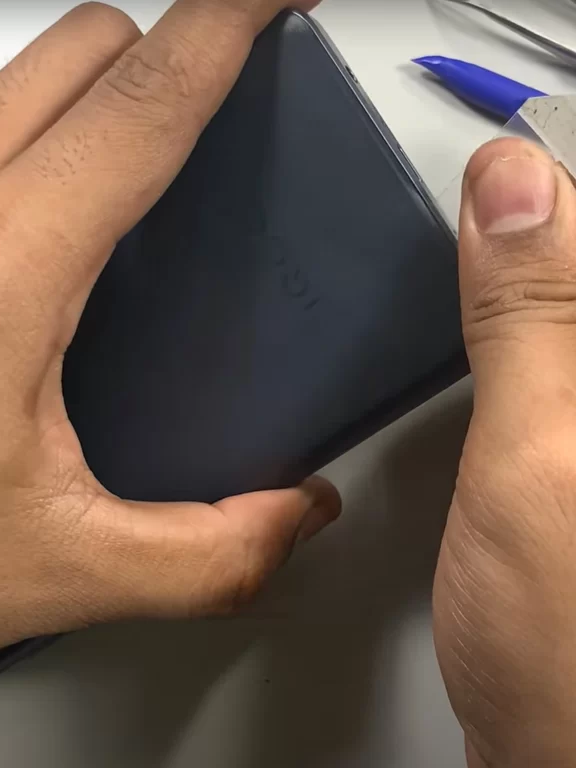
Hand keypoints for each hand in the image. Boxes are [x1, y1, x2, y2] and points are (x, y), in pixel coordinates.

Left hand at [0, 0, 339, 698]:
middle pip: (79, 52)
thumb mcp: (70, 572)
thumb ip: (212, 552)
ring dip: (96, 109)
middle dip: (170, 52)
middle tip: (229, 108)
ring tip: (141, 196)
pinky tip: (43, 251)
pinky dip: (26, 161)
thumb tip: (299, 513)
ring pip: (16, 89)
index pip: (136, 105)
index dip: (223, 25)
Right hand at [434, 138, 575, 765]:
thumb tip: (514, 184)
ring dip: (532, 266)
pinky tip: (491, 324)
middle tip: (481, 209)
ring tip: (476, 254)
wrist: (558, 755)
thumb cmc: (569, 651)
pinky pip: (565, 350)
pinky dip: (526, 317)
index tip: (505, 165)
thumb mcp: (540, 459)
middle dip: (548, 223)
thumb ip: (534, 318)